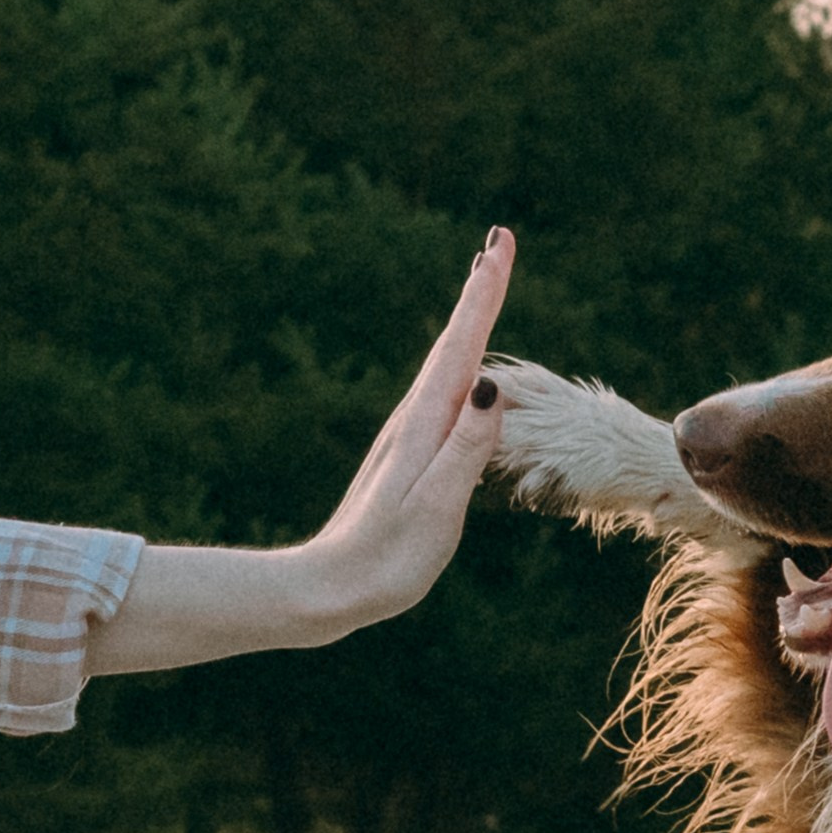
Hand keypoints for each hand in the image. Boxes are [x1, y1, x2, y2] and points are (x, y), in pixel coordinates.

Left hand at [83, 230, 513, 677]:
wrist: (331, 590)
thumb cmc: (389, 557)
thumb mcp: (437, 507)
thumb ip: (466, 448)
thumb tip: (492, 387)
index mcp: (426, 425)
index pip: (464, 347)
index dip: (484, 294)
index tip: (500, 244)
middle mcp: (416, 420)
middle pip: (455, 343)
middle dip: (480, 291)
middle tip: (499, 242)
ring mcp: (412, 436)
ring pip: (449, 363)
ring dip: (470, 318)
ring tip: (486, 280)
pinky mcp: (412, 455)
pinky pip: (446, 392)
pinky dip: (462, 362)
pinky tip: (469, 369)